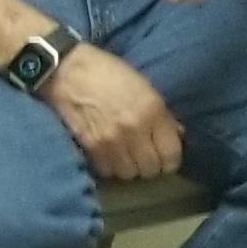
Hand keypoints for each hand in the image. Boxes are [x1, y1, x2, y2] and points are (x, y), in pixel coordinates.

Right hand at [42, 44, 182, 182]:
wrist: (69, 73)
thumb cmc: (111, 74)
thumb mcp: (145, 88)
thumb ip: (163, 114)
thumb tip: (177, 135)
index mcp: (152, 112)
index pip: (171, 154)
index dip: (172, 160)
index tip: (168, 158)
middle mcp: (133, 131)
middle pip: (150, 169)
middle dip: (152, 165)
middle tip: (148, 157)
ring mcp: (110, 142)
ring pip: (129, 174)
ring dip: (131, 168)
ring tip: (129, 157)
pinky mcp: (89, 148)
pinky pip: (107, 171)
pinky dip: (111, 167)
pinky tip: (111, 156)